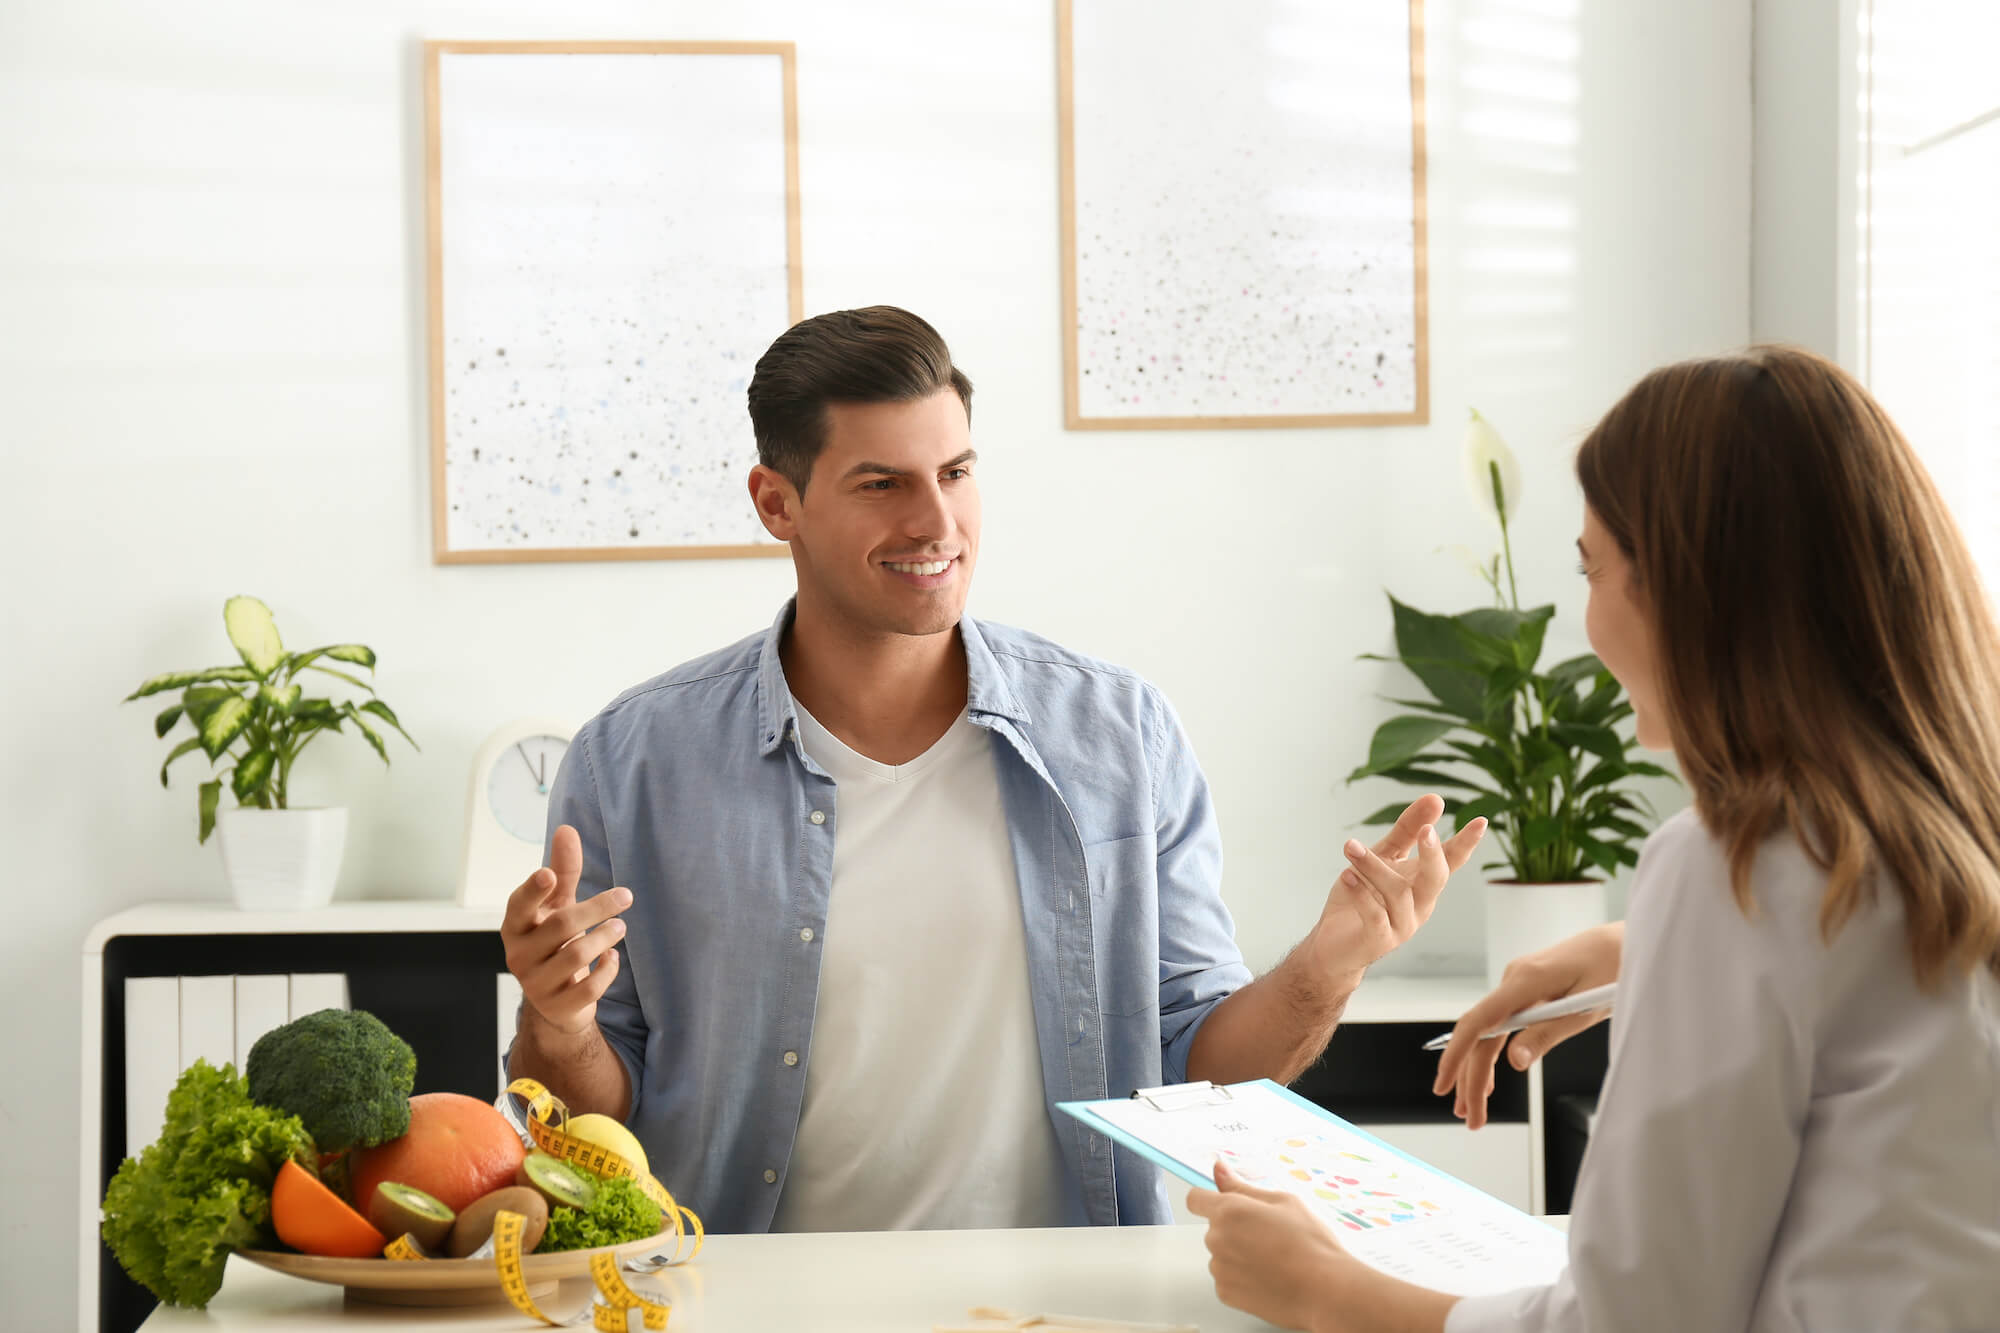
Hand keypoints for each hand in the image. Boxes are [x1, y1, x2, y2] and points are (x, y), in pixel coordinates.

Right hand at [502, 824, 630, 1036]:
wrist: (556, 998)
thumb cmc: (554, 940)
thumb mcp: (557, 904)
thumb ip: (562, 870)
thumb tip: (566, 829)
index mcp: (515, 926)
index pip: (518, 906)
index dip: (532, 890)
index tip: (547, 873)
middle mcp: (519, 955)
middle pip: (560, 926)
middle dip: (597, 908)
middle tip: (625, 896)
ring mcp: (536, 983)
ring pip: (576, 956)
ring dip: (605, 937)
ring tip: (620, 926)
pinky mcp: (558, 1005)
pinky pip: (588, 988)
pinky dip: (606, 970)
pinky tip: (613, 957)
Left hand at [1187, 1161, 1354, 1329]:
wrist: (1325, 1291)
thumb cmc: (1311, 1246)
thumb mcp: (1283, 1202)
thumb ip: (1243, 1186)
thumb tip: (1219, 1170)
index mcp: (1229, 1210)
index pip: (1196, 1199)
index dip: (1209, 1199)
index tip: (1224, 1204)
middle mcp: (1217, 1239)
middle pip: (1215, 1227)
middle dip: (1235, 1228)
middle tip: (1269, 1235)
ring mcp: (1220, 1268)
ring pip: (1221, 1253)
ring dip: (1238, 1253)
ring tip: (1273, 1259)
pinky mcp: (1225, 1293)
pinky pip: (1227, 1277)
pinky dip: (1242, 1277)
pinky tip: (1268, 1277)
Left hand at [1309, 795, 1486, 978]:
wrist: (1334, 945)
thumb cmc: (1361, 896)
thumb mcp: (1384, 858)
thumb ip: (1407, 831)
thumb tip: (1436, 798)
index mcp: (1424, 883)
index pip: (1451, 860)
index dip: (1466, 842)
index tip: (1481, 821)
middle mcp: (1420, 905)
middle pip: (1436, 879)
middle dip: (1433, 855)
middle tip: (1426, 831)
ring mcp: (1402, 925)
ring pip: (1397, 892)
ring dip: (1372, 866)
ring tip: (1350, 846)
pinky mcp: (1379, 940)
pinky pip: (1374, 915)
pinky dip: (1360, 894)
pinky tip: (1347, 876)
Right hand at [1432, 921, 1623, 1128]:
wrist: (1625, 940)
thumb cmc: (1614, 968)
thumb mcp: (1587, 1007)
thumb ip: (1548, 1033)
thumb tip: (1515, 1062)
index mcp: (1526, 980)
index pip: (1478, 1021)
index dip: (1456, 1055)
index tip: (1443, 1084)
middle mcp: (1514, 978)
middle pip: (1480, 1034)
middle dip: (1470, 1077)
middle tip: (1469, 1118)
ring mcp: (1519, 981)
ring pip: (1488, 1030)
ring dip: (1478, 1068)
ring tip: (1472, 1105)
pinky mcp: (1527, 986)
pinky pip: (1500, 1021)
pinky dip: (1491, 1050)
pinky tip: (1490, 1074)